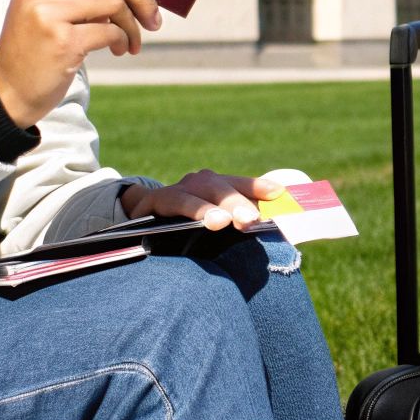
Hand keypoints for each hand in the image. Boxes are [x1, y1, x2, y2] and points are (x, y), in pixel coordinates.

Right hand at [0, 0, 176, 127]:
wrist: (8, 88)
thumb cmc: (40, 44)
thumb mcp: (53, 5)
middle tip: (156, 19)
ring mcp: (46, 11)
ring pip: (115, 2)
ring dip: (134, 24)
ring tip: (133, 41)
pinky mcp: (60, 40)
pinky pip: (110, 32)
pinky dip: (123, 41)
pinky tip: (119, 50)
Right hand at [121, 170, 286, 230]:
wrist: (140, 220)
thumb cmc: (186, 226)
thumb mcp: (212, 225)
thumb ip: (236, 228)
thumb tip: (269, 237)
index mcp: (218, 188)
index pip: (241, 184)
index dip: (258, 186)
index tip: (279, 192)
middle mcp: (201, 182)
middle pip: (223, 187)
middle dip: (238, 202)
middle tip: (251, 219)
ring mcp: (180, 189)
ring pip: (199, 193)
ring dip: (211, 207)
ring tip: (222, 222)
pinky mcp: (158, 199)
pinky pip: (176, 202)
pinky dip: (190, 210)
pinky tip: (200, 220)